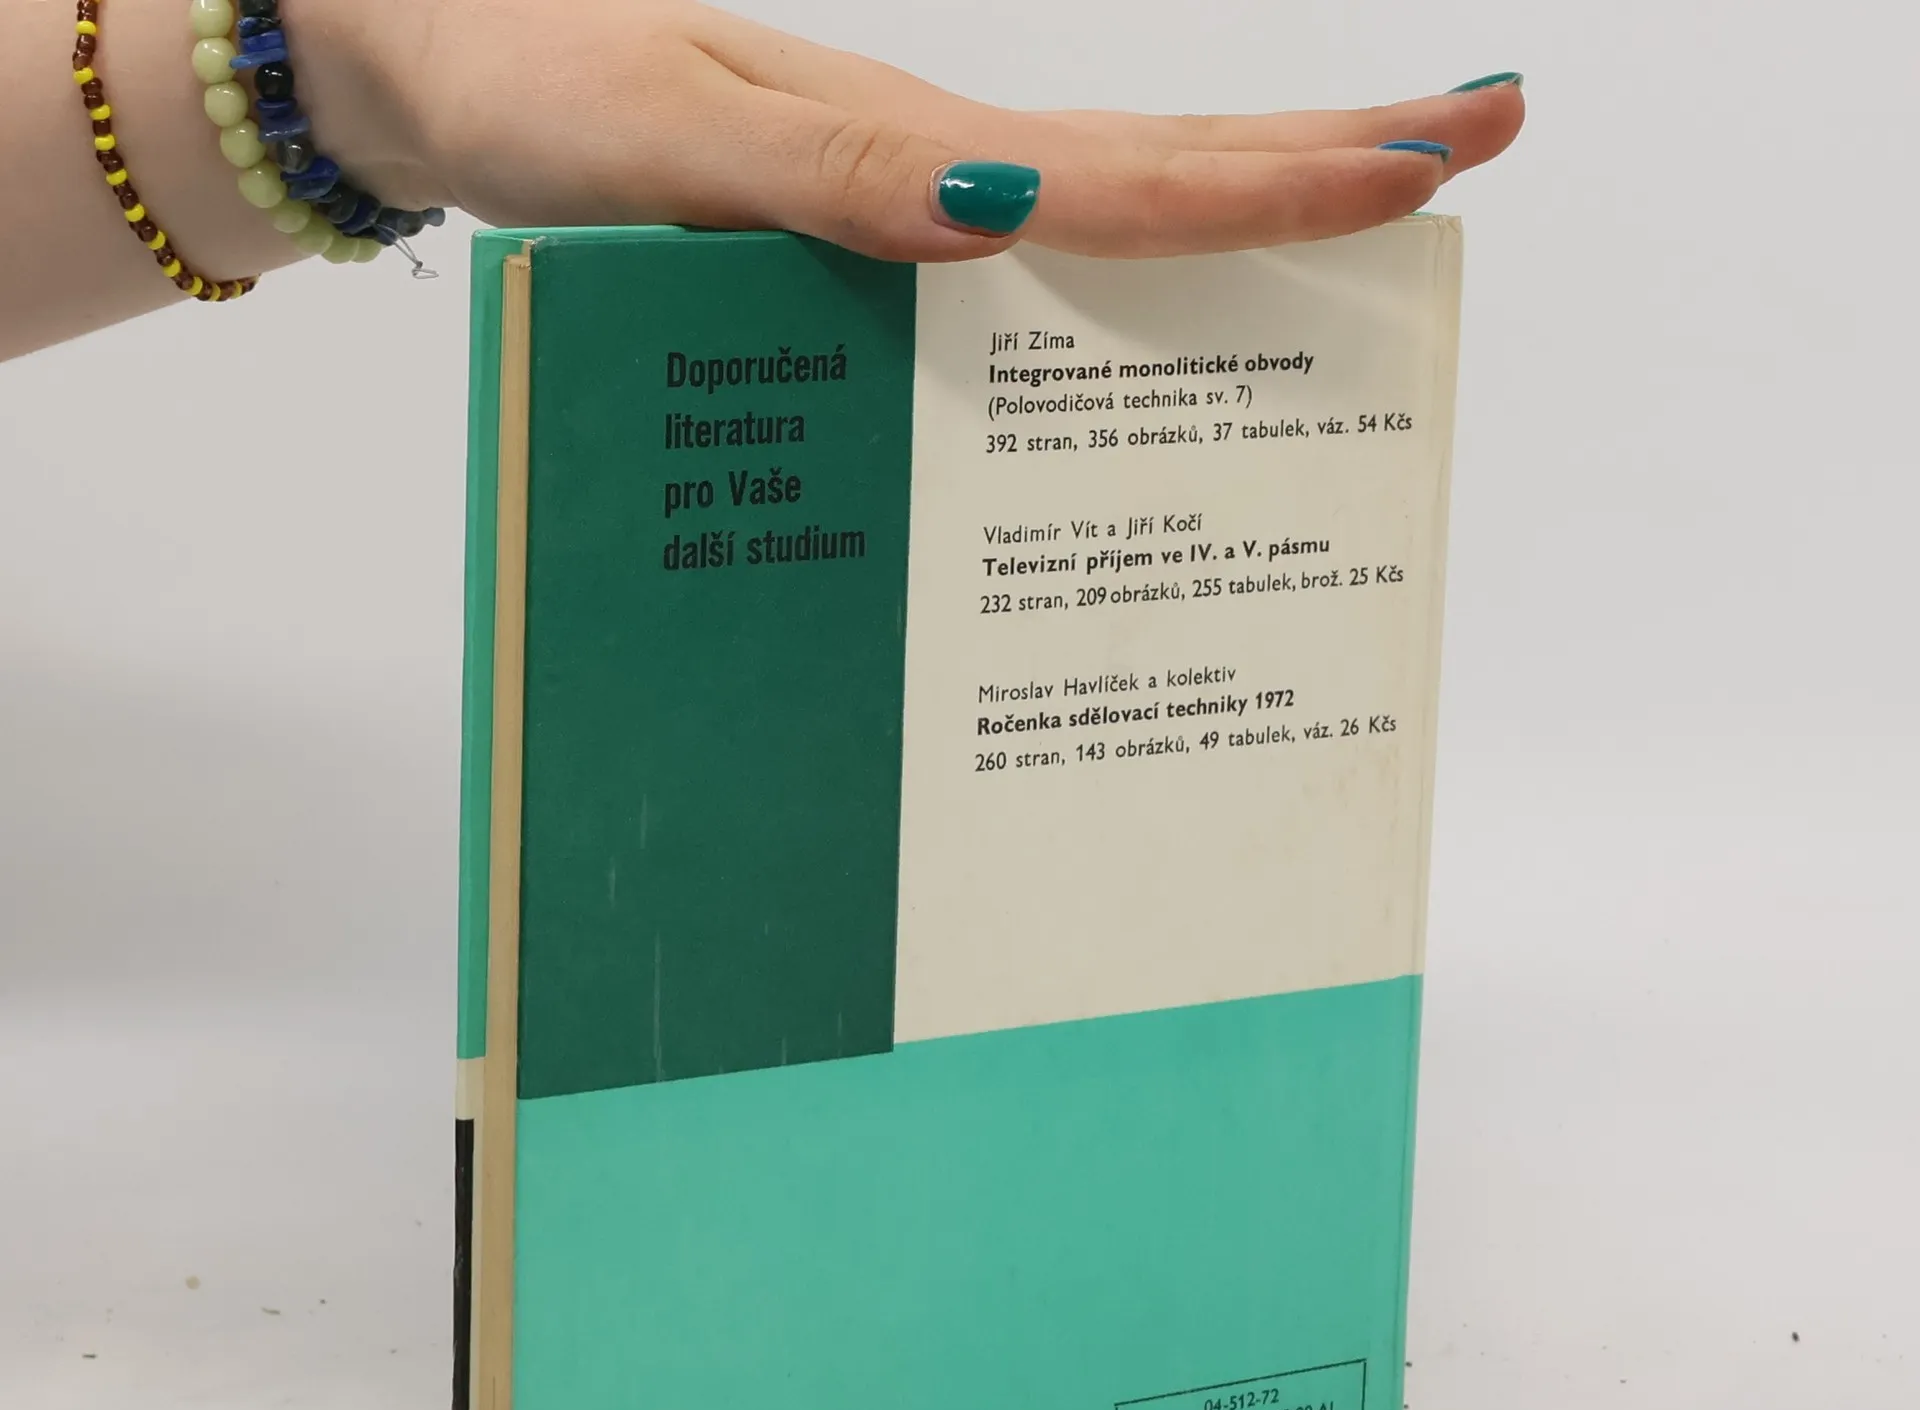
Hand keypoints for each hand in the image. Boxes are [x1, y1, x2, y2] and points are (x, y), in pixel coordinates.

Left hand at [310, 0, 1523, 260]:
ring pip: (1112, 204)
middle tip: (1486, 135)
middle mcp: (934, 170)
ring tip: (1371, 202)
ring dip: (1249, 199)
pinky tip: (1154, 292)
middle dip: (1327, 157)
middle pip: (1166, 165)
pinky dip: (1122, 262)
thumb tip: (1002, 217)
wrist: (428, 58)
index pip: (1131, 177)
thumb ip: (830, 176)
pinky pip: (1023, 260)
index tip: (1429, 165)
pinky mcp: (860, 228)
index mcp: (914, 148)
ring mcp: (906, 196)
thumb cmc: (528, 84)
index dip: (1278, 186)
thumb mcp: (670, 139)